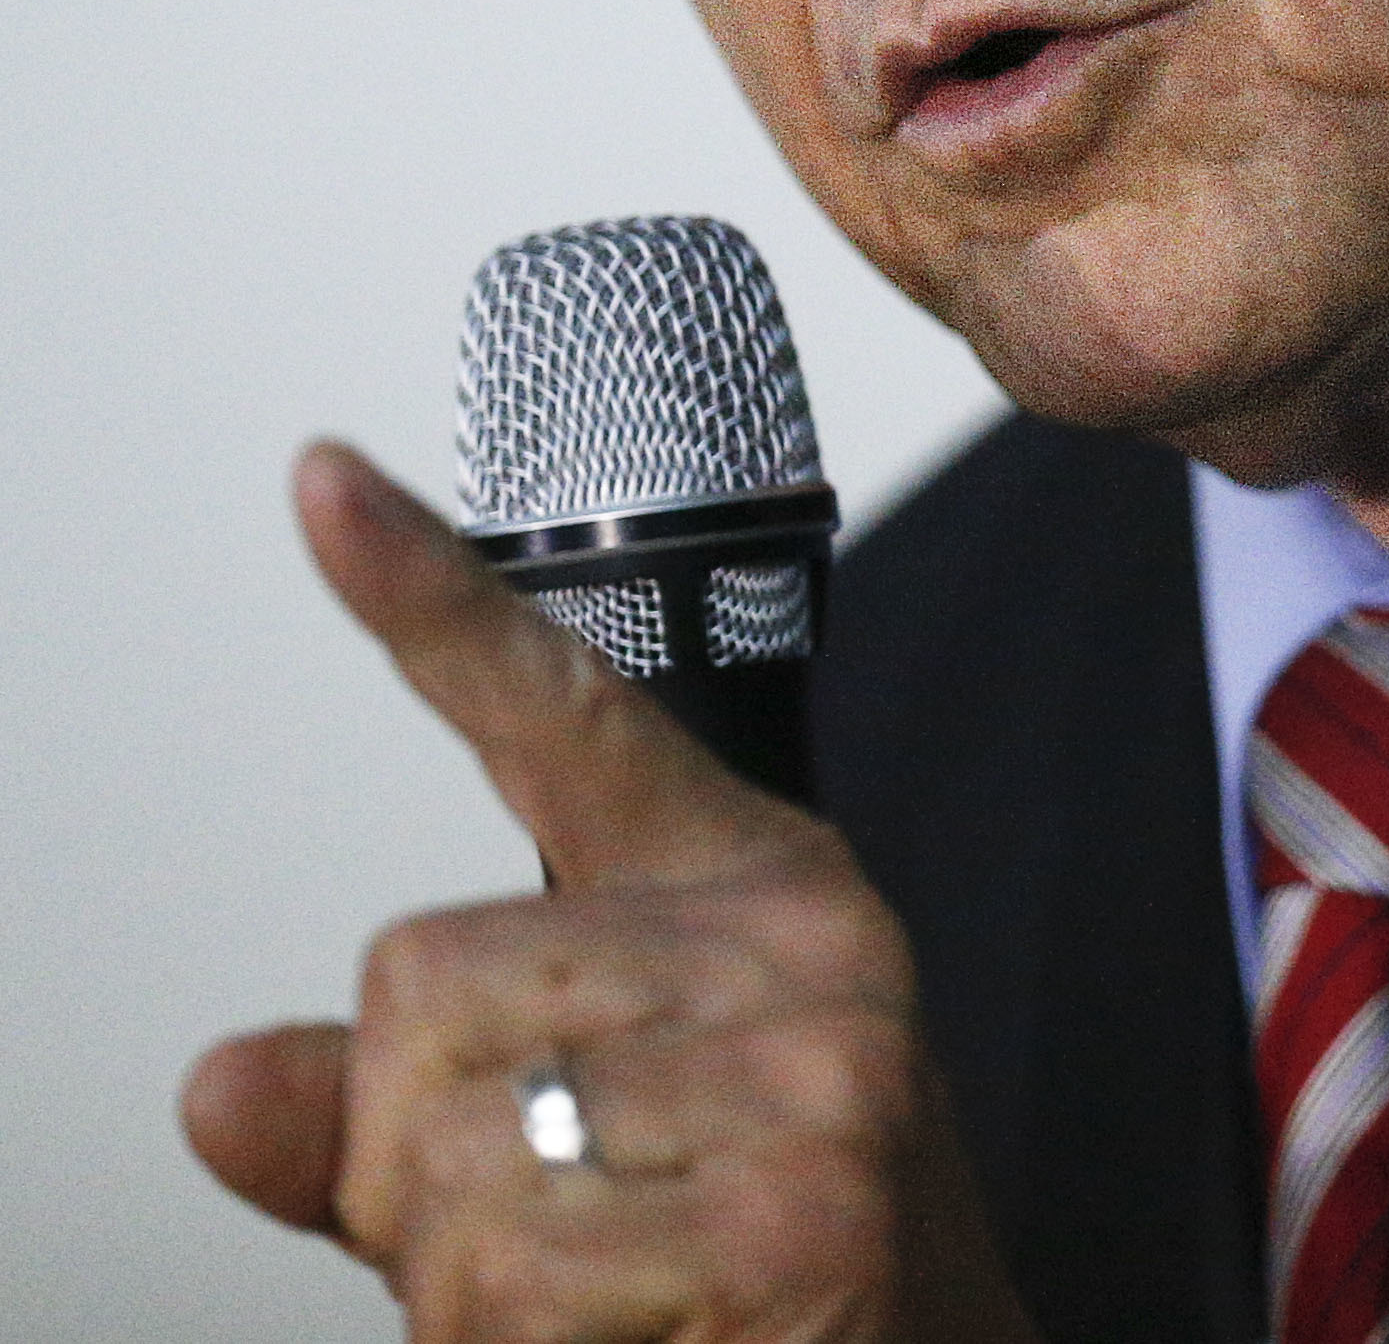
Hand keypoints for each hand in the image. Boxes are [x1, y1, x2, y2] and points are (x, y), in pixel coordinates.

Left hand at [179, 442, 1040, 1343]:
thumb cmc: (759, 1260)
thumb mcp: (571, 1156)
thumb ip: (385, 1113)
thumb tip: (218, 1087)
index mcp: (745, 886)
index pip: (564, 714)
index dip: (426, 598)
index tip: (318, 480)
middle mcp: (799, 944)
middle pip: (425, 990)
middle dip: (414, 1158)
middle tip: (550, 1235)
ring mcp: (819, 1066)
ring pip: (455, 1150)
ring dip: (470, 1284)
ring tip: (609, 1301)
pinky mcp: (801, 1206)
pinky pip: (521, 1276)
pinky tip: (648, 1340)